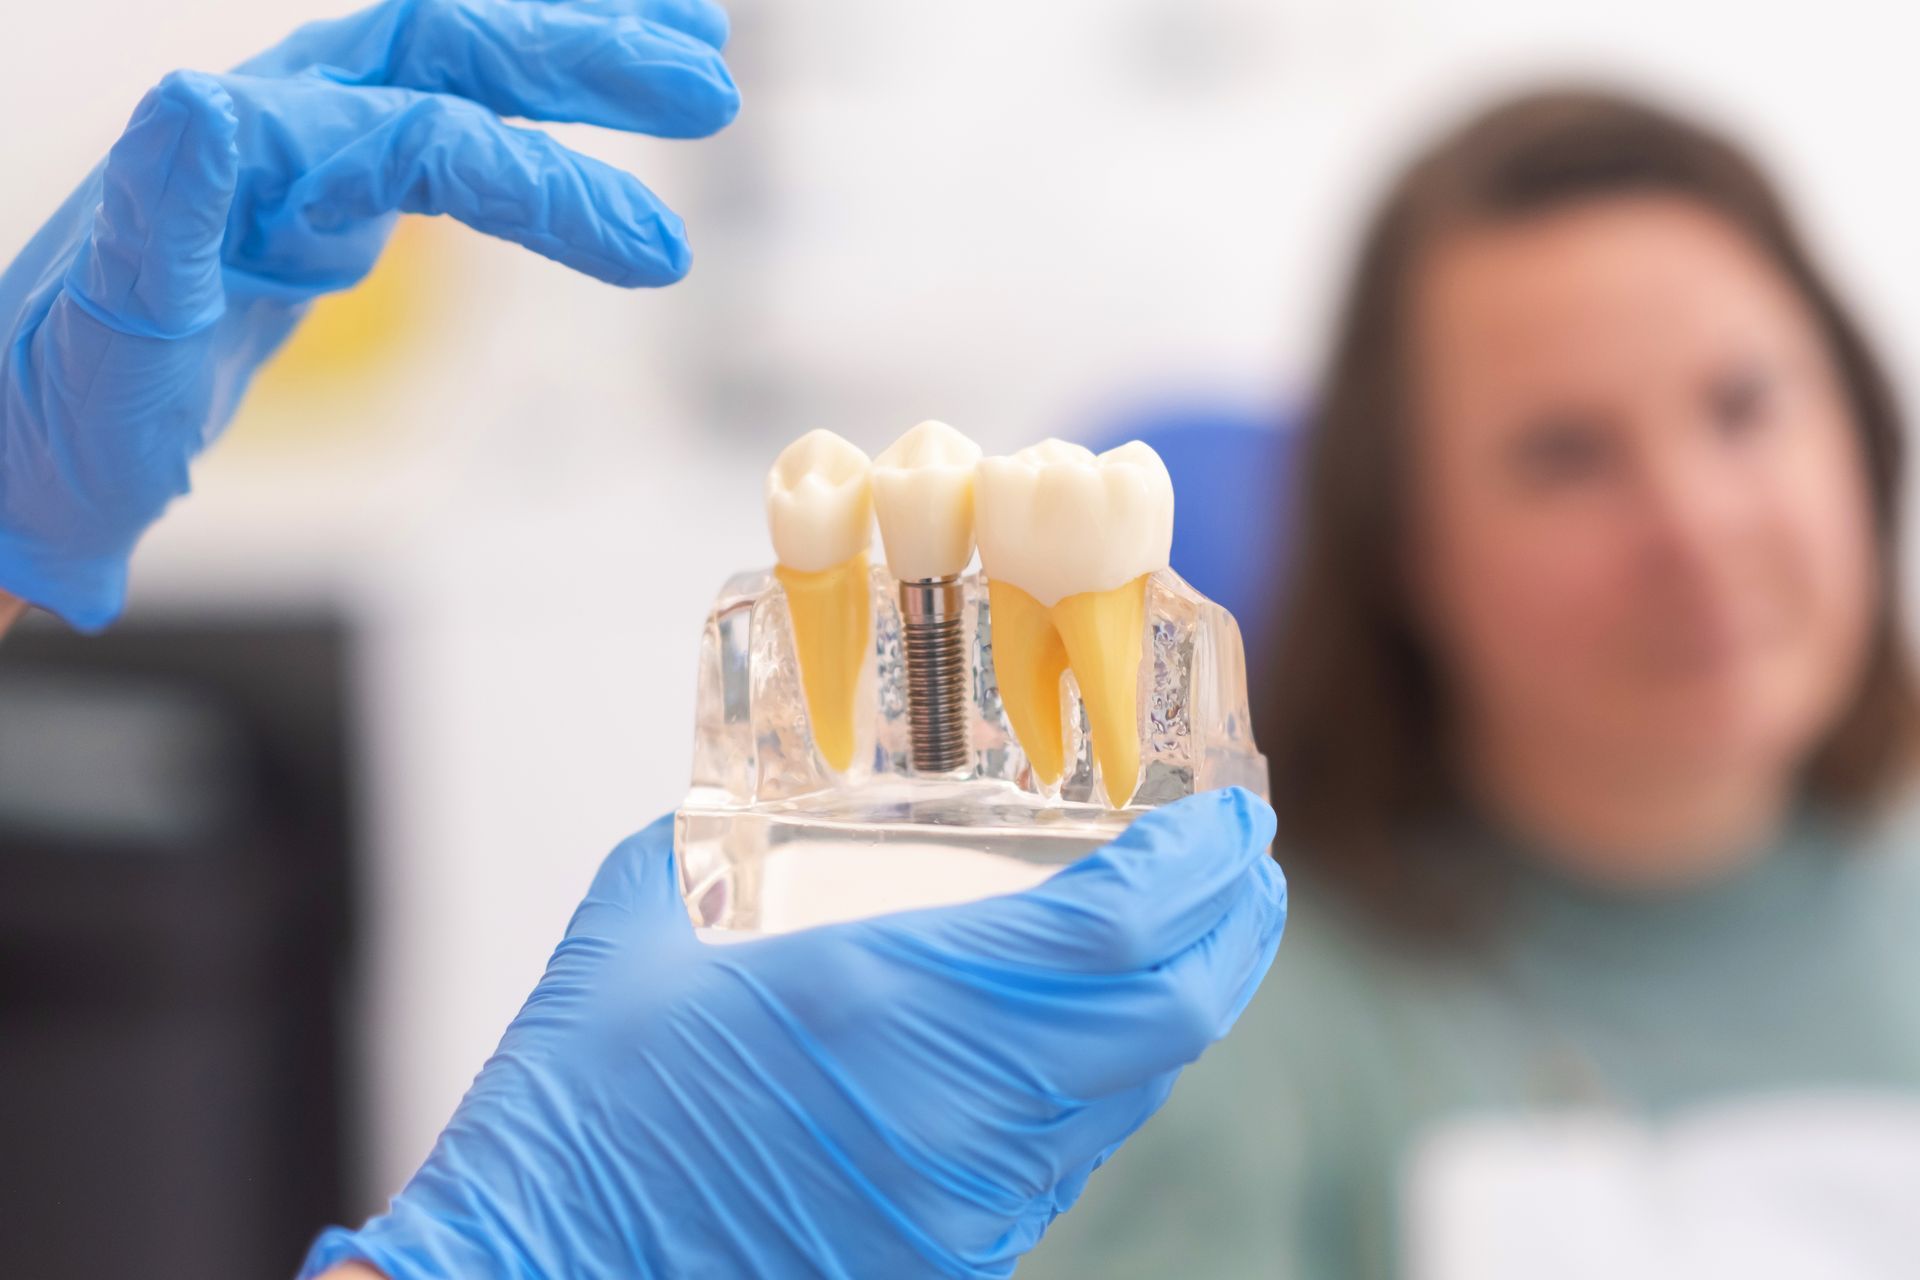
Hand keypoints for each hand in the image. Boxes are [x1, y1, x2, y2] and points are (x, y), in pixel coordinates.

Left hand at [0, 0, 736, 629]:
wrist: (26, 452)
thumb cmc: (60, 421)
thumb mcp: (104, 337)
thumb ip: (157, 214)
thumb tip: (202, 102)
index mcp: (235, 160)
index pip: (418, 135)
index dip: (544, 180)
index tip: (653, 254)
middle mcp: (274, 132)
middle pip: (446, 48)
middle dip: (581, 58)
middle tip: (706, 89)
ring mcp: (300, 159)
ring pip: (451, 67)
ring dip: (571, 53)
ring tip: (692, 51)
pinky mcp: (321, 201)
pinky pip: (440, 125)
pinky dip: (527, 109)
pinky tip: (588, 115)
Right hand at [300, 789, 1286, 1278]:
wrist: (537, 1270)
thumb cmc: (578, 1101)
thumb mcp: (651, 918)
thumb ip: (730, 834)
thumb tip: (764, 794)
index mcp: (895, 1001)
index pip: (1120, 926)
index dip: (1204, 866)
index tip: (1233, 815)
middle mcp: (963, 1109)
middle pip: (1172, 1018)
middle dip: (1238, 931)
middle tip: (1248, 867)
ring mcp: (967, 1201)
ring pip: (1131, 1093)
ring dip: (1178, 1005)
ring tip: (1185, 935)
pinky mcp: (949, 1258)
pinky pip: (1070, 1156)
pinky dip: (1106, 1080)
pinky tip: (1084, 1036)